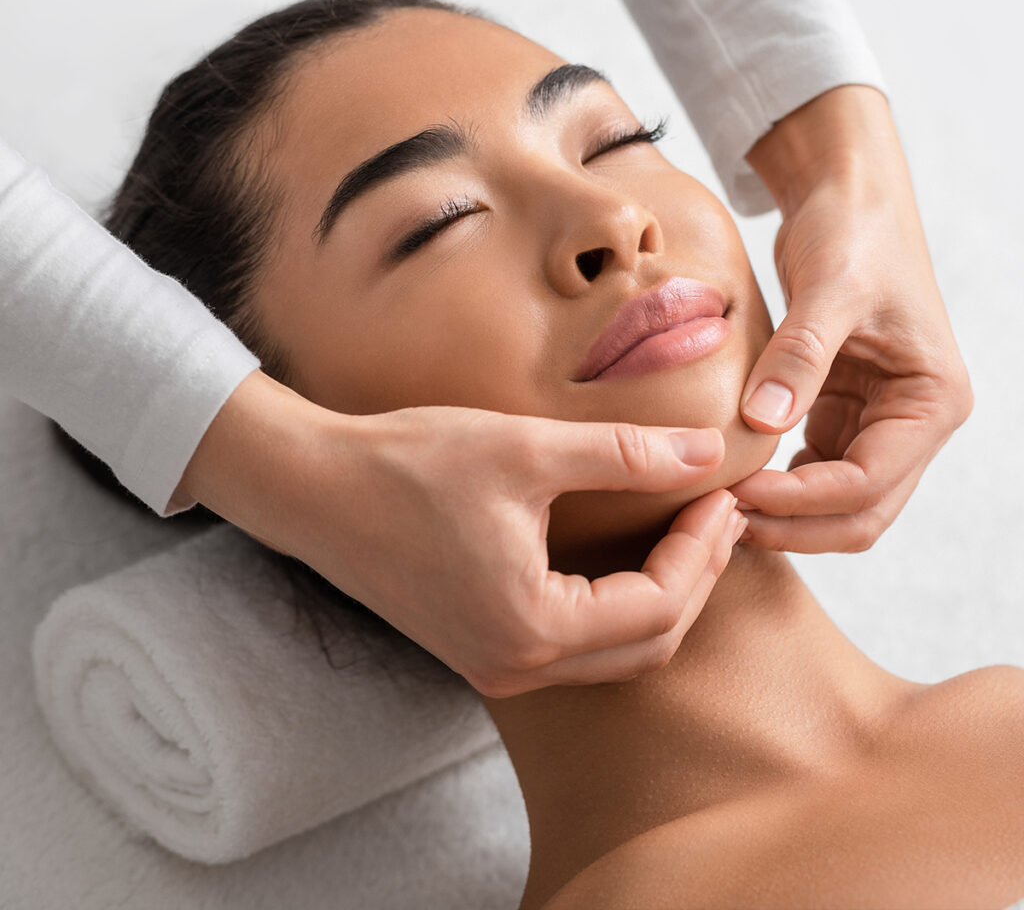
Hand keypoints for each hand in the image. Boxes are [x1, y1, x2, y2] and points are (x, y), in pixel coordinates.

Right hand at [180, 372, 744, 696]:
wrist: (314, 488)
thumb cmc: (407, 465)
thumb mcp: (524, 450)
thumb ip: (624, 455)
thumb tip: (705, 452)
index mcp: (530, 628)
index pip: (658, 605)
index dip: (703, 550)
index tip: (724, 494)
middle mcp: (515, 667)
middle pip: (646, 643)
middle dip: (694, 578)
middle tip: (717, 514)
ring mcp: (494, 665)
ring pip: (614, 652)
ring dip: (661, 597)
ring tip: (686, 533)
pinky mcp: (479, 648)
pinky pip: (574, 647)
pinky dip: (617, 608)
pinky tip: (626, 557)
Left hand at [733, 85, 971, 551]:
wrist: (845, 199)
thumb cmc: (852, 232)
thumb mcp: (828, 287)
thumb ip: (800, 355)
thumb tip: (763, 422)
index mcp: (931, 401)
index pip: (868, 484)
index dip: (801, 501)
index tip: (736, 494)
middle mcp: (913, 423)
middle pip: (857, 513)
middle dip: (792, 525)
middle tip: (720, 519)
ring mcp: (877, 423)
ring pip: (834, 505)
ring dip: (782, 516)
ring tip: (717, 507)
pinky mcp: (840, 413)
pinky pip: (811, 472)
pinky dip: (776, 486)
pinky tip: (730, 481)